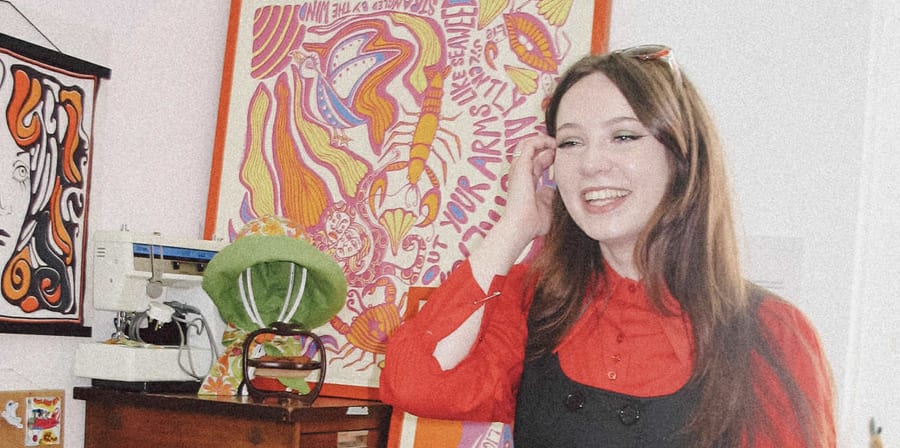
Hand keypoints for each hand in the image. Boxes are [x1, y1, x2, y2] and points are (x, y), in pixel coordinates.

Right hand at [469, 135, 555, 285]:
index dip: (548, 157)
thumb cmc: (530, 224)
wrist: (520, 227)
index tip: (561, 157)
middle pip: (531, 151)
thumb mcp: (545, 208)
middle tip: (561, 147)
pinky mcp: (521, 166)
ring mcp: (518, 169)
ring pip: (527, 144)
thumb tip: (552, 189)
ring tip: (556, 143)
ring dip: (543, 140)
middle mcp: (519, 174)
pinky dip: (541, 140)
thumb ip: (548, 197)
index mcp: (525, 183)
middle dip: (546, 146)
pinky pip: (529, 144)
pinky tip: (553, 145)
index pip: (535, 163)